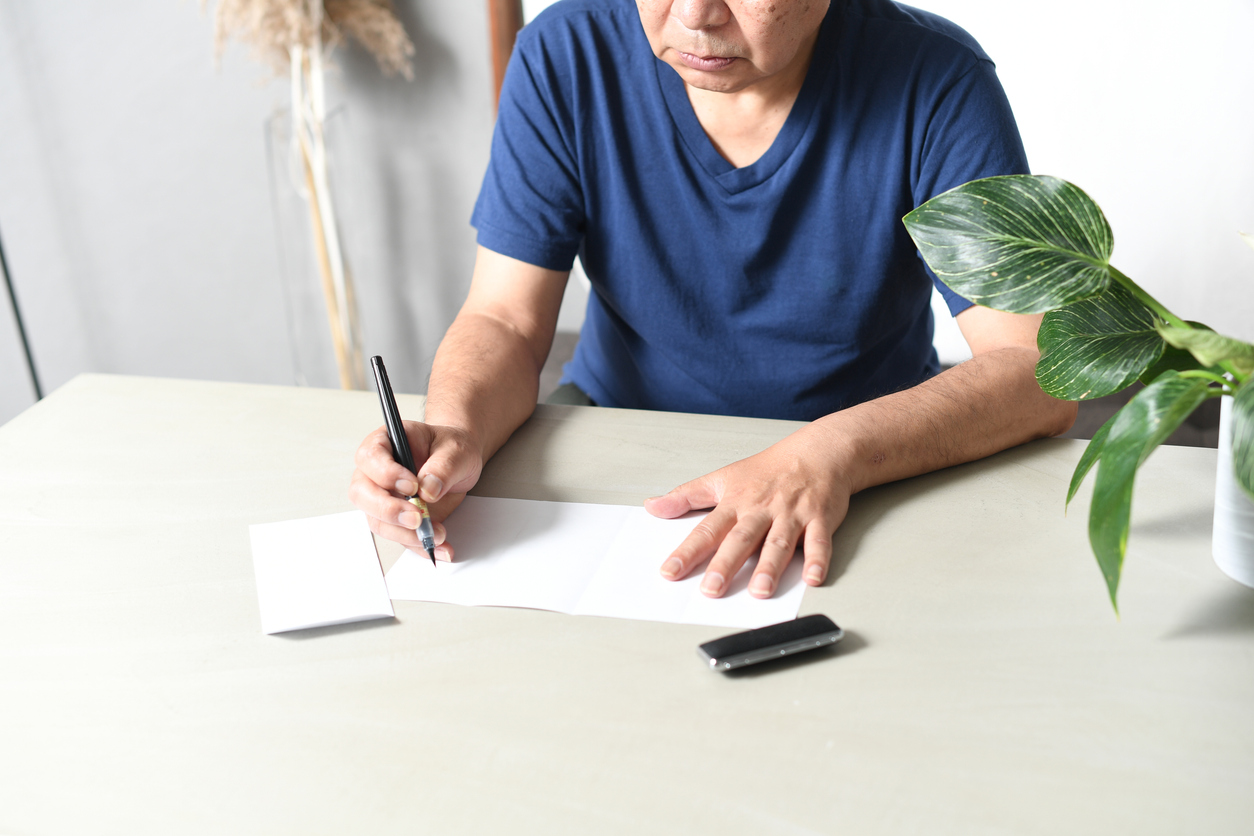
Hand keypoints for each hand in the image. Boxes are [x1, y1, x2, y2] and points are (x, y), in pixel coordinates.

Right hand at [348, 421, 484, 558]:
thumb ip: (443, 467)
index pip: (370, 457)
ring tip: (437, 534)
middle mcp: (376, 472)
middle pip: (362, 494)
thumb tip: (428, 490)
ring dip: (405, 534)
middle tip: (417, 517)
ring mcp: (383, 497)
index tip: (412, 485)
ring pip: (378, 521)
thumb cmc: (451, 448)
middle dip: (388, 510)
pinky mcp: (396, 519)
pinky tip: (440, 547)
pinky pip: (399, 536)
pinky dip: (418, 546)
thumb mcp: (455, 450)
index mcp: (385, 443)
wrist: (459, 463)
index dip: (386, 474)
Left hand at [645, 425, 850, 598]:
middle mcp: (761, 510)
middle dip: (725, 564)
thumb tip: (652, 507)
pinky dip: (818, 559)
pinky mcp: (819, 519)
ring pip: (778, 543)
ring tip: (759, 590)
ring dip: (769, 567)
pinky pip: (819, 541)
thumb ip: (687, 496)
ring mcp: (791, 515)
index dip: (687, 551)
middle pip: (740, 539)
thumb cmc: (769, 469)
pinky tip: (813, 578)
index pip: (706, 530)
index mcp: (736, 502)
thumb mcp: (722, 478)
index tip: (670, 571)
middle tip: (711, 589)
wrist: (817, 452)